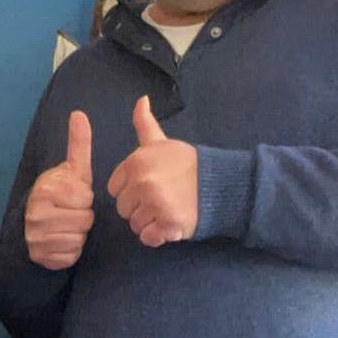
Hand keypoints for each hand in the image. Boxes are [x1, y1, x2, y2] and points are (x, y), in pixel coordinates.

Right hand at [25, 111, 94, 269]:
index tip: (73, 197)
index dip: (84, 198)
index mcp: (45, 189)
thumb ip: (78, 144)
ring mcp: (36, 236)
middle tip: (70, 213)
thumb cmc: (60, 195)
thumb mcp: (71, 170)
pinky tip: (62, 242)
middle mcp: (36, 212)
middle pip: (84, 220)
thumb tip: (79, 113)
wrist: (32, 225)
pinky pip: (70, 256)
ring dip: (78, 235)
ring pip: (78, 239)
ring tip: (67, 227)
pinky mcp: (40, 257)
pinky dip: (70, 252)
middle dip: (83, 218)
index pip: (85, 198)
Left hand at [107, 95, 197, 247]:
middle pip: (123, 208)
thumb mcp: (163, 142)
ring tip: (168, 210)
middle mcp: (142, 182)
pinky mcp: (168, 223)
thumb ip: (145, 124)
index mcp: (135, 163)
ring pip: (135, 225)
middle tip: (161, 199)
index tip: (149, 186)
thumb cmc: (188, 165)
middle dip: (139, 208)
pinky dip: (158, 236)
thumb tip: (140, 100)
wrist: (222, 185)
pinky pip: (148, 238)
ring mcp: (155, 204)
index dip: (130, 190)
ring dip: (149, 222)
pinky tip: (170, 225)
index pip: (114, 189)